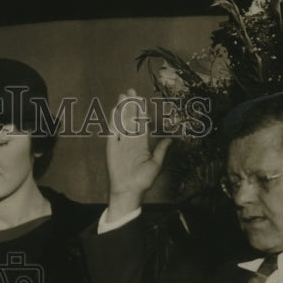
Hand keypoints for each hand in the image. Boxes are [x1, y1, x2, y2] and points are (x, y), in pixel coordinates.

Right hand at [105, 88, 170, 217]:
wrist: (129, 191)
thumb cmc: (143, 181)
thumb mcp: (156, 164)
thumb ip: (162, 150)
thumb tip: (171, 139)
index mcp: (141, 144)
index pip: (141, 123)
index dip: (141, 110)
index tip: (141, 99)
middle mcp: (130, 141)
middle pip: (130, 118)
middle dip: (130, 104)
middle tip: (130, 91)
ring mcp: (120, 143)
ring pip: (121, 122)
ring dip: (121, 109)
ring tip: (122, 96)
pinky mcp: (112, 148)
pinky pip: (112, 132)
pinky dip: (113, 121)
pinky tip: (114, 111)